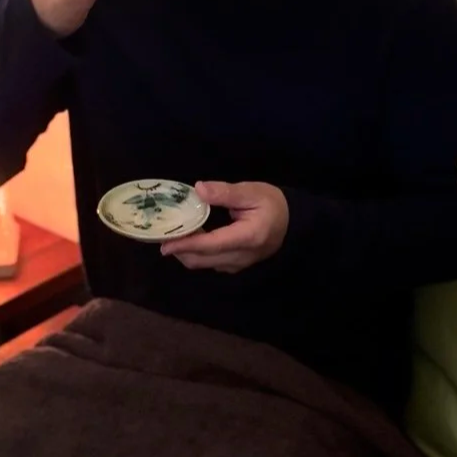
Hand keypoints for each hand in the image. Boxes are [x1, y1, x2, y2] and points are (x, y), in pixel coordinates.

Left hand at [159, 182, 288, 272]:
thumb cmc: (272, 203)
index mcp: (247, 237)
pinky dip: (196, 254)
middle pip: (202, 260)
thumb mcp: (251, 191)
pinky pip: (210, 263)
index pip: (211, 244)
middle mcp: (241, 256)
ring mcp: (238, 264)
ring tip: (176, 233)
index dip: (186, 244)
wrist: (292, 222)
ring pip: (203, 264)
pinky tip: (192, 238)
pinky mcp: (235, 266)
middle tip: (164, 234)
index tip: (164, 244)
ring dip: (186, 252)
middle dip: (180, 250)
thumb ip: (225, 192)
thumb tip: (198, 190)